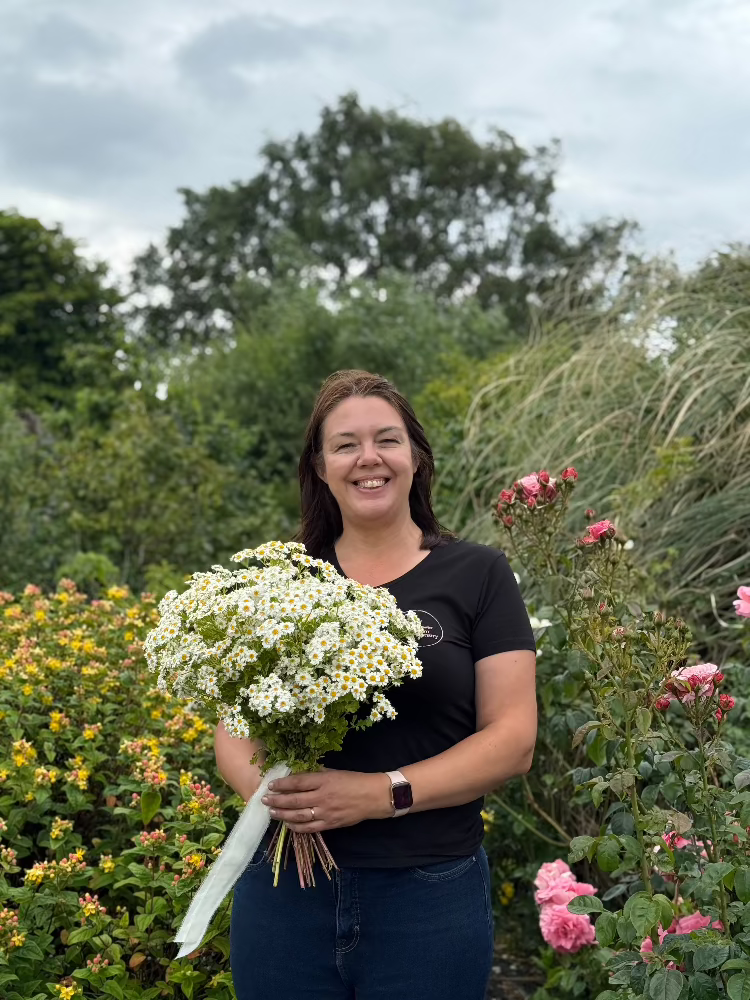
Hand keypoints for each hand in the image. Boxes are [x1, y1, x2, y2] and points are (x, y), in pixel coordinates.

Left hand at [261, 769, 392, 832]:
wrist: (373, 797)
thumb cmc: (354, 780)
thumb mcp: (335, 772)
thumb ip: (317, 774)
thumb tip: (299, 774)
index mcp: (323, 780)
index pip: (297, 782)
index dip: (282, 784)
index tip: (270, 785)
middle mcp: (322, 797)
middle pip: (294, 800)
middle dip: (276, 801)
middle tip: (264, 800)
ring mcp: (325, 812)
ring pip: (298, 816)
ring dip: (282, 815)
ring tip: (272, 812)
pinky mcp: (329, 824)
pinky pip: (309, 828)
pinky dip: (296, 827)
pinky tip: (288, 824)